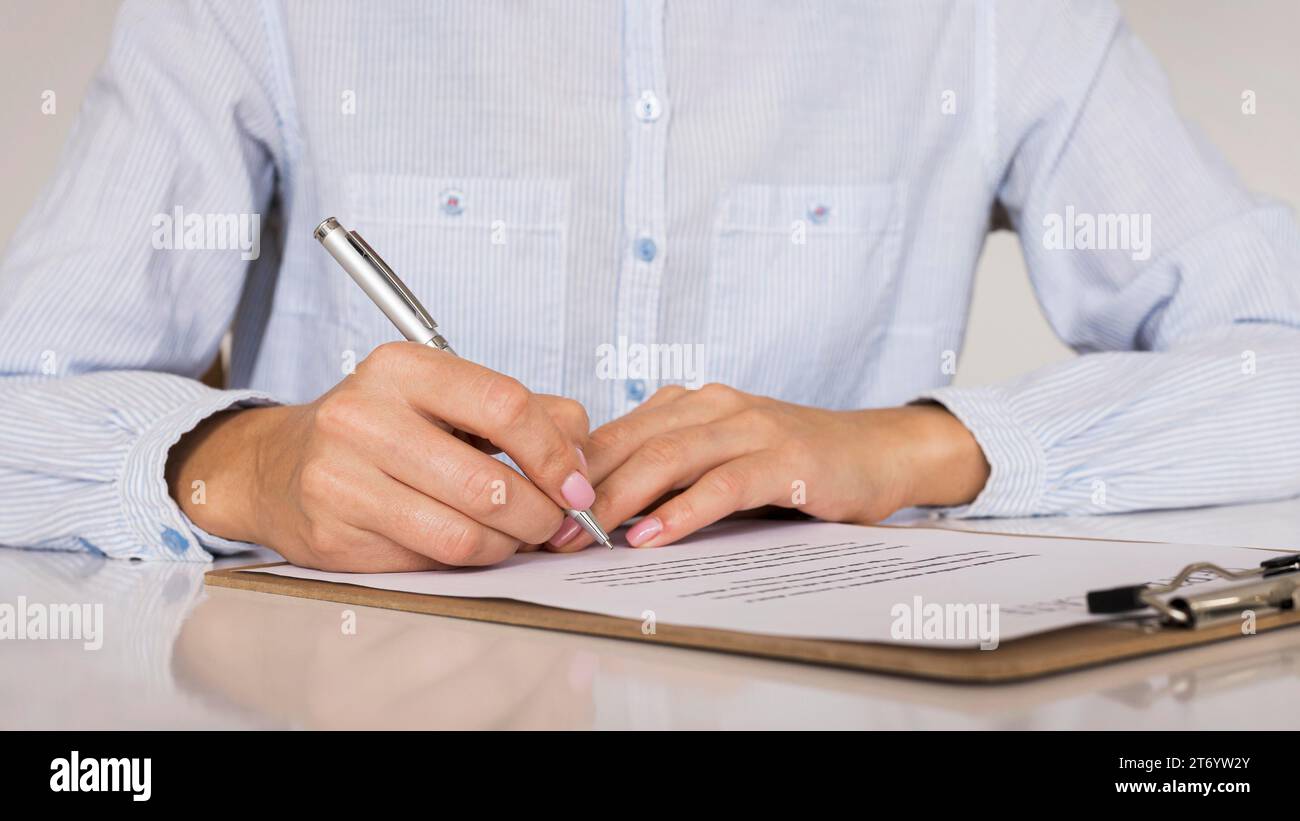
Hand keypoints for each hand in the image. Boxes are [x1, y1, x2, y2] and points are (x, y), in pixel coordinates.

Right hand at [166, 342, 593, 570]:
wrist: (275, 466)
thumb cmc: (379, 429)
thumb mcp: (442, 397)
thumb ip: (523, 413)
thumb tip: (581, 456)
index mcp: (400, 369)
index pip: (505, 405)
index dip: (555, 453)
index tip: (576, 483)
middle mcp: (363, 417)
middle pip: (491, 484)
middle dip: (541, 513)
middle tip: (554, 521)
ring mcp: (341, 478)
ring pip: (465, 533)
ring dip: (510, 544)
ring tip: (517, 535)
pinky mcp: (335, 535)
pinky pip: (431, 561)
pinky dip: (469, 559)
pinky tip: (472, 543)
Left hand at [550, 384, 988, 550]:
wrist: (877, 452)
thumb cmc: (791, 465)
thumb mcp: (719, 459)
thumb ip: (667, 472)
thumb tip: (595, 509)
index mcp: (688, 404)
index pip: (613, 434)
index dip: (569, 473)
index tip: (536, 511)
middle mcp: (713, 405)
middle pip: (630, 444)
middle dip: (583, 492)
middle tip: (550, 534)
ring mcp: (751, 427)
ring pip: (668, 458)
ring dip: (621, 500)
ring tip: (586, 536)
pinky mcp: (786, 460)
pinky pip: (723, 485)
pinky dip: (683, 512)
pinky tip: (652, 536)